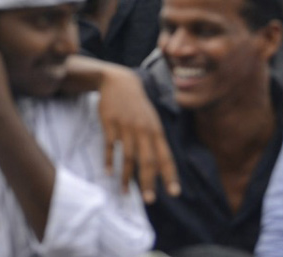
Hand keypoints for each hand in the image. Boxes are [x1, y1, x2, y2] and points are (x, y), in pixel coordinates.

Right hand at [97, 66, 179, 202]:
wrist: (118, 81)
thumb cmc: (137, 105)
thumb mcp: (151, 120)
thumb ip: (155, 141)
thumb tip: (160, 167)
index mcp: (156, 131)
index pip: (166, 156)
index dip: (170, 175)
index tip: (174, 193)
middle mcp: (143, 130)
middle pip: (147, 160)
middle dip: (148, 182)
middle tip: (149, 200)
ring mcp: (125, 127)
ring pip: (127, 157)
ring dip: (126, 177)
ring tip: (124, 192)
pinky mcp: (110, 123)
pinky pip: (109, 146)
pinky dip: (109, 160)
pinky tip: (108, 172)